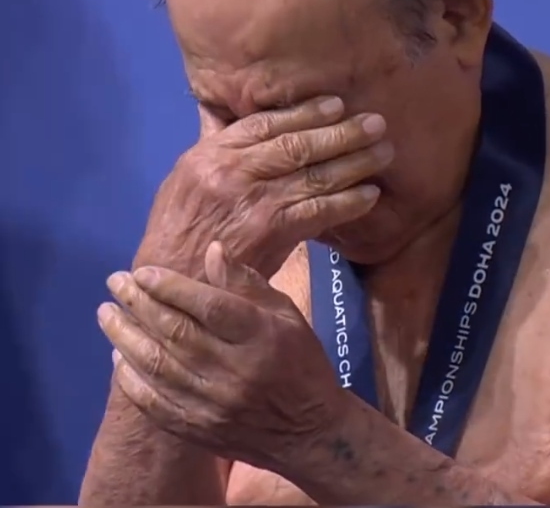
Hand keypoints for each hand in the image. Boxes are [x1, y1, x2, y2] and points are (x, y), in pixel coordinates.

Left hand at [98, 242, 345, 473]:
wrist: (310, 431)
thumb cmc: (299, 360)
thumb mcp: (285, 312)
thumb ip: (246, 283)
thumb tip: (211, 250)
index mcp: (260, 335)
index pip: (208, 305)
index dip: (171, 286)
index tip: (142, 271)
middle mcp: (234, 370)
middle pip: (176, 332)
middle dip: (139, 303)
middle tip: (116, 282)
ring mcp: (214, 404)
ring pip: (159, 366)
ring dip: (126, 337)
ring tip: (106, 314)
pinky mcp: (200, 429)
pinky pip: (156, 405)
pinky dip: (132, 381)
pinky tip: (117, 358)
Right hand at [144, 95, 392, 278]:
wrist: (173, 279)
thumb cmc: (178, 227)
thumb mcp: (184, 176)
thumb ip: (213, 144)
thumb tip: (226, 114)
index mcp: (214, 152)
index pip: (267, 122)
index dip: (306, 112)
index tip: (336, 104)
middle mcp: (236, 169)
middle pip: (297, 144)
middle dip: (341, 131)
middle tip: (376, 122)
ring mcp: (255, 200)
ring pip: (313, 174)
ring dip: (354, 162)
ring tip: (384, 151)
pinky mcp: (271, 231)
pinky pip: (318, 211)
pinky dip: (347, 202)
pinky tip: (370, 195)